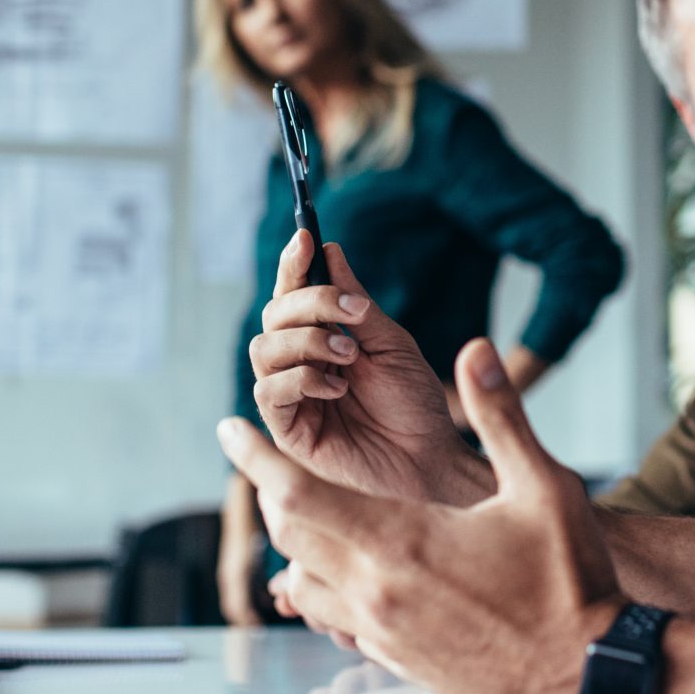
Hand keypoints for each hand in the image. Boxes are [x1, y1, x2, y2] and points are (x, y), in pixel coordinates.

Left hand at [217, 337, 622, 693]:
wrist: (589, 675)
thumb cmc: (573, 580)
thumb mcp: (545, 488)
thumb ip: (502, 416)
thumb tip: (476, 350)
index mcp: (401, 541)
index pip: (297, 492)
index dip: (255, 458)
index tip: (228, 429)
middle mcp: (375, 591)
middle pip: (289, 535)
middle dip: (271, 493)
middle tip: (267, 462)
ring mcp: (382, 633)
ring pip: (305, 582)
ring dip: (295, 544)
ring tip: (305, 511)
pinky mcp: (397, 662)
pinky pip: (335, 619)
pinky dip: (326, 587)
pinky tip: (351, 571)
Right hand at [251, 234, 493, 504]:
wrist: (431, 457)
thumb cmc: (415, 401)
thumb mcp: (391, 343)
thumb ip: (357, 304)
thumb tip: (329, 252)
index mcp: (323, 336)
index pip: (294, 293)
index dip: (294, 263)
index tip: (305, 237)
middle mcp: (300, 362)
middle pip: (273, 316)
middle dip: (309, 305)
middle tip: (352, 314)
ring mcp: (291, 395)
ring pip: (263, 350)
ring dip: (307, 342)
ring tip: (350, 356)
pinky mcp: (289, 430)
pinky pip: (269, 392)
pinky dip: (301, 379)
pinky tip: (337, 388)